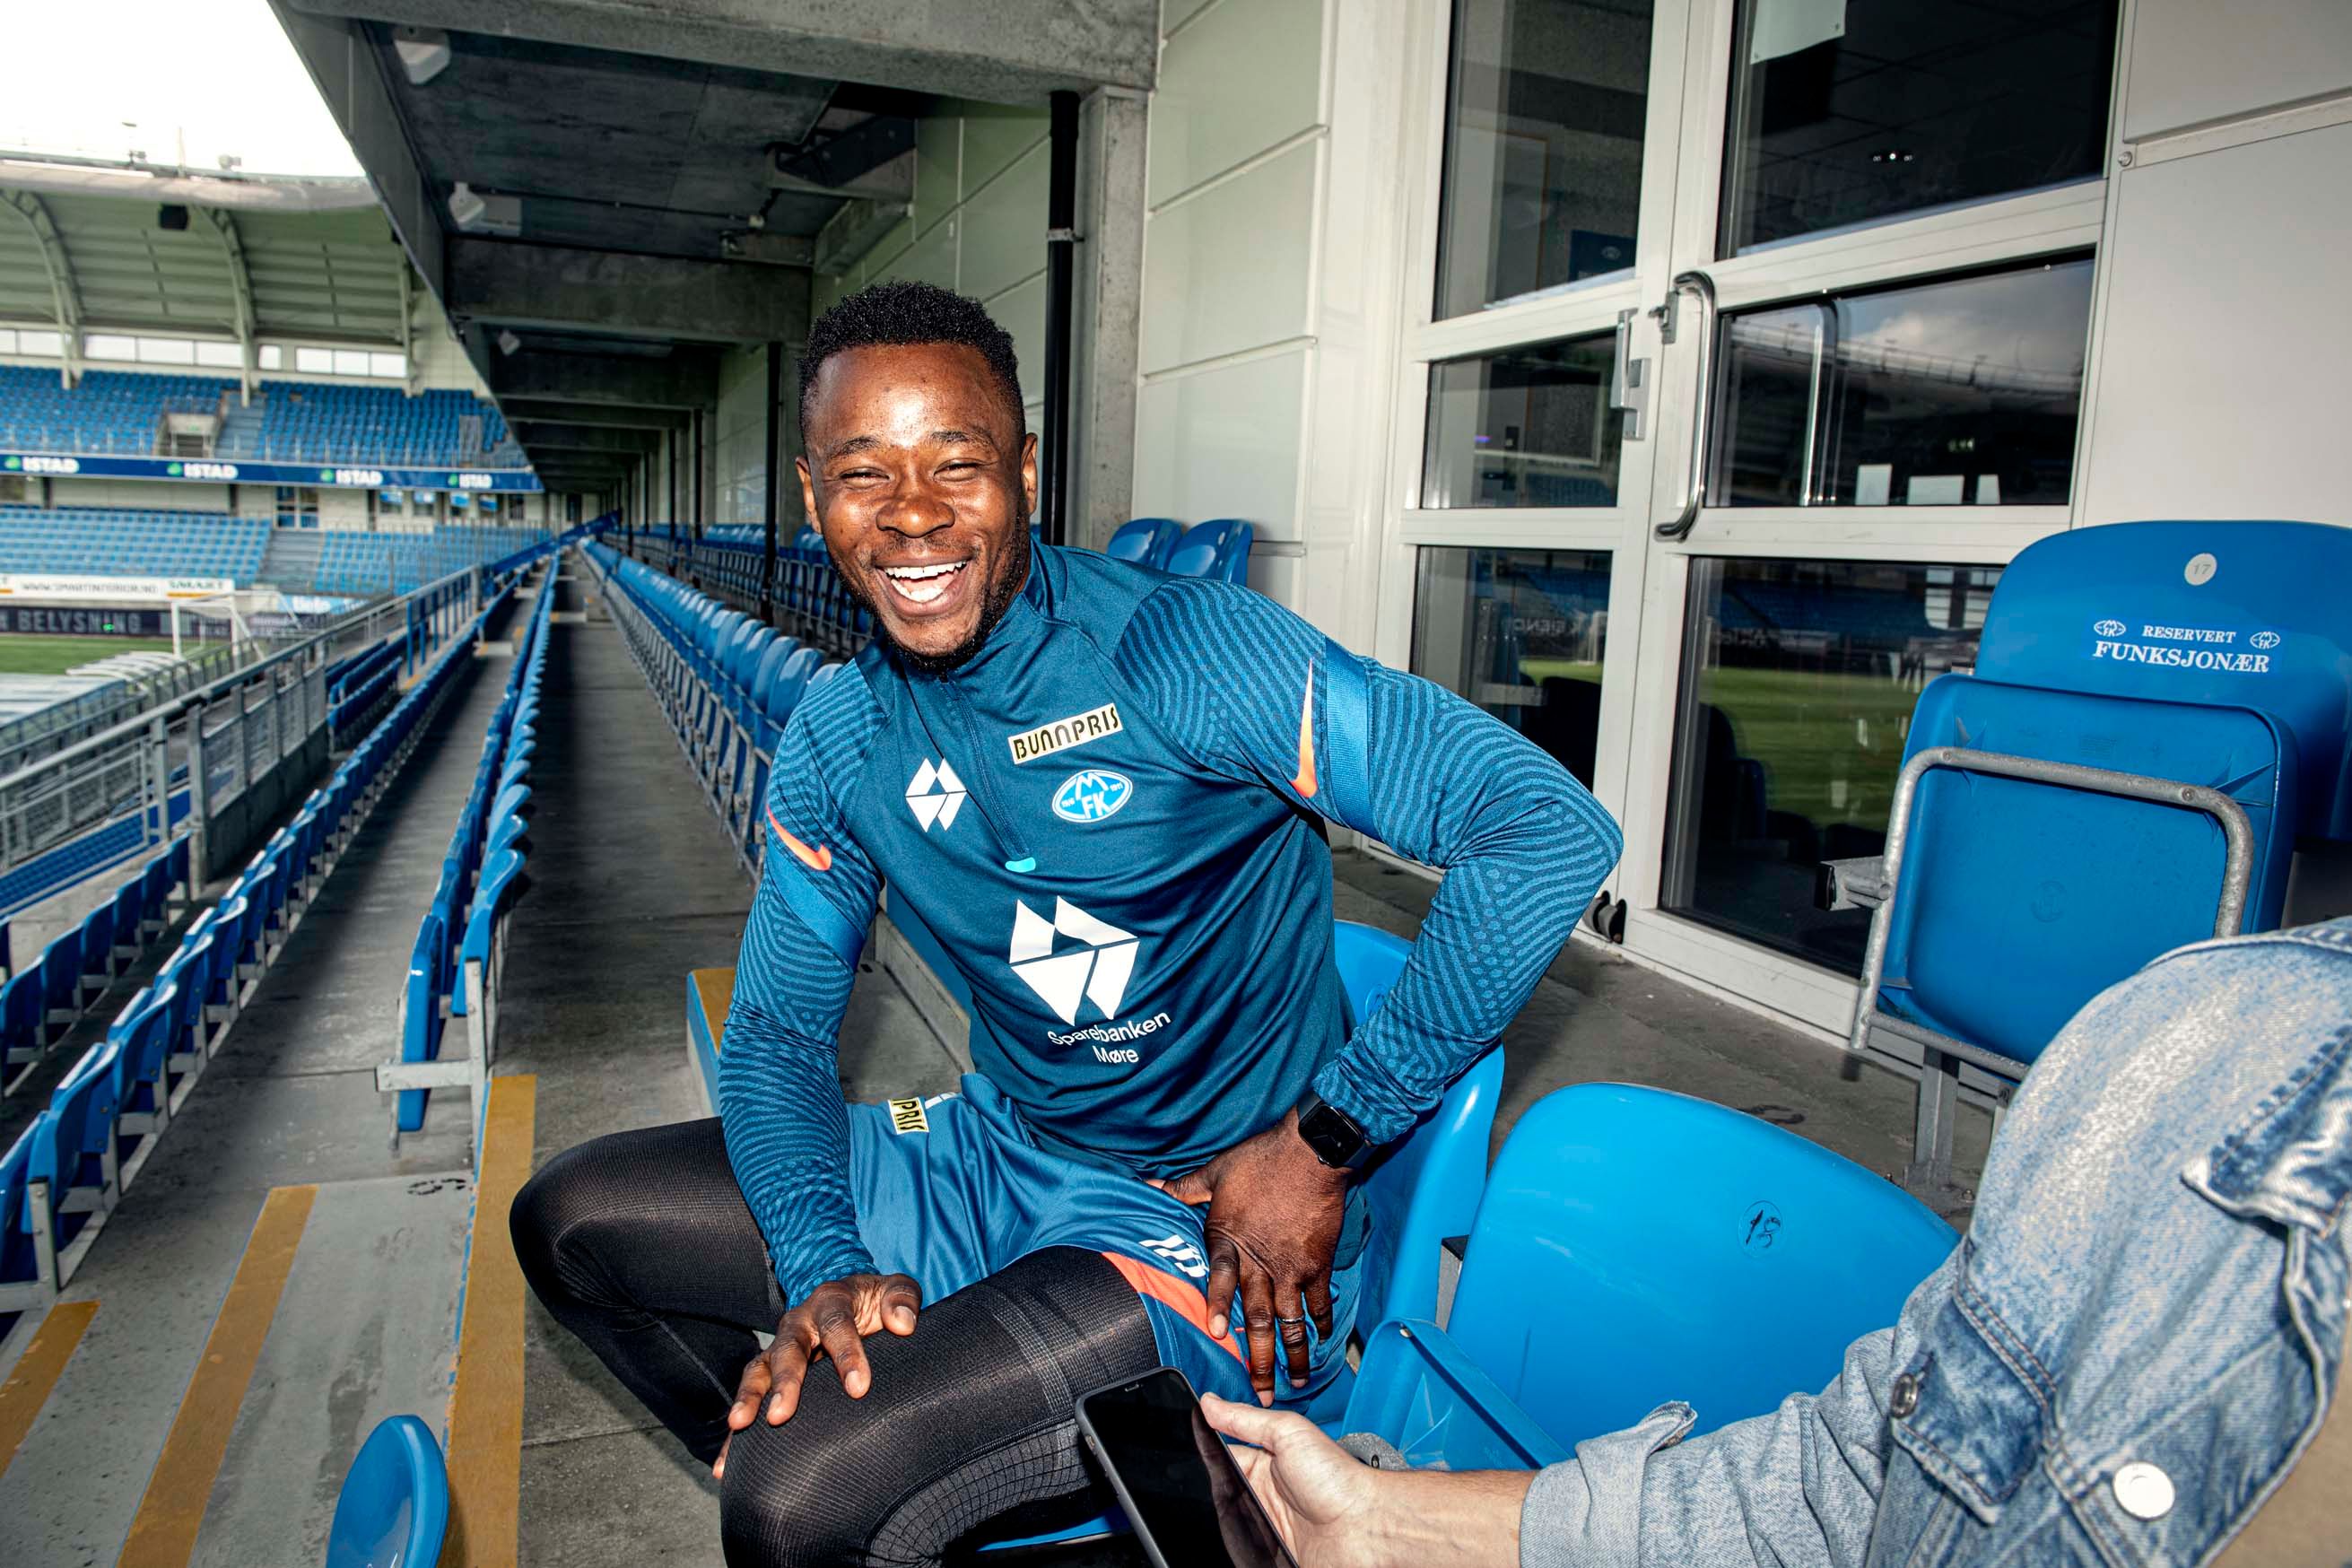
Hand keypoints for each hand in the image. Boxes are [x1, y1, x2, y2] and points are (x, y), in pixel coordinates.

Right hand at [711, 1271, 919, 1478]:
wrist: (856, 1304)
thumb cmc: (879, 1304)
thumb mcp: (896, 1290)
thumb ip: (903, 1299)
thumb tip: (903, 1324)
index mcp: (831, 1301)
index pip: (837, 1324)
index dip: (847, 1354)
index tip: (859, 1387)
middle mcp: (800, 1323)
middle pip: (788, 1348)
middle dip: (785, 1381)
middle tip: (781, 1414)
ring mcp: (781, 1348)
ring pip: (758, 1370)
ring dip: (749, 1398)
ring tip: (739, 1426)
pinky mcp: (771, 1373)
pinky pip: (749, 1398)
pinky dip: (737, 1432)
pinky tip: (727, 1464)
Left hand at [1152, 1112, 1348, 1402]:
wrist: (1312, 1152)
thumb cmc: (1262, 1159)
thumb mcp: (1216, 1170)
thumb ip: (1185, 1188)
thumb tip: (1151, 1186)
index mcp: (1230, 1241)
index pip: (1219, 1281)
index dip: (1215, 1308)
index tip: (1215, 1337)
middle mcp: (1260, 1262)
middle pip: (1256, 1318)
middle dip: (1257, 1359)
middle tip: (1260, 1393)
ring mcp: (1292, 1268)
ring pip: (1290, 1321)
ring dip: (1292, 1354)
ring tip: (1295, 1382)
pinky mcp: (1318, 1264)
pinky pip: (1319, 1302)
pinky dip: (1321, 1322)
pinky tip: (1322, 1340)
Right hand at [1204, 1395, 1532, 1567]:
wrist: (1366, 1527)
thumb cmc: (1340, 1478)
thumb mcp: (1289, 1434)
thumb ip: (1246, 1420)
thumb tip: (1208, 1401)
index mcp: (1262, 1465)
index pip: (1218, 1456)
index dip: (1199, 1451)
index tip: (1175, 1442)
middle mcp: (1260, 1496)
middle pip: (1214, 1493)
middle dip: (1200, 1489)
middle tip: (1184, 1484)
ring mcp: (1263, 1529)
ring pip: (1221, 1525)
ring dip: (1216, 1519)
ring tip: (1206, 1512)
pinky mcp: (1266, 1556)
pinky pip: (1238, 1551)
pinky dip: (1230, 1546)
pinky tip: (1230, 1536)